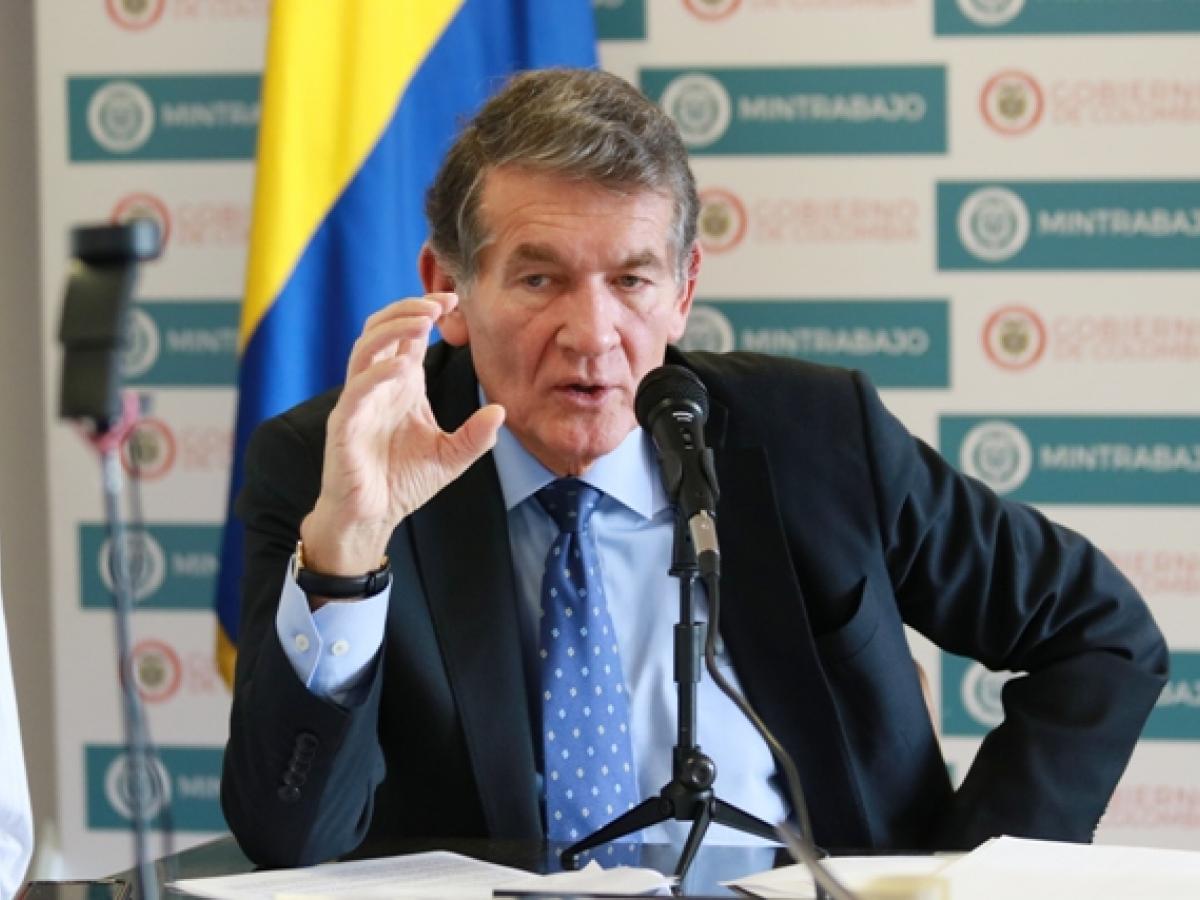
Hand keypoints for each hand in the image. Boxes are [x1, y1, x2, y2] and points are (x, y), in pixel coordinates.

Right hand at [298, 293, 503, 578]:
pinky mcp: (344, 426)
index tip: (453, 300)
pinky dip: (377, 374)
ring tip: (422, 321)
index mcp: (400, 385)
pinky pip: (356, 391)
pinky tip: (401, 367)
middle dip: (408, 310)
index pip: (407, 334)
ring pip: (364, 349)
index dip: (425, 311)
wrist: (373, 517)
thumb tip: (501, 411)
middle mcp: (376, 386)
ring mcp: (358, 403)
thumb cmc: (404, 482)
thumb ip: (476, 435)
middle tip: (439, 304)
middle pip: (381, 329)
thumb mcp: (451, 457)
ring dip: (392, 329)